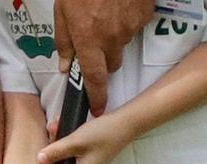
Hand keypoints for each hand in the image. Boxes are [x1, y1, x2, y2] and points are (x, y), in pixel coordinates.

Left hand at [37, 114, 129, 163]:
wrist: (123, 124)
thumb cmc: (104, 134)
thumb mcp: (75, 142)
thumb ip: (56, 151)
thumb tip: (39, 159)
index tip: (42, 159)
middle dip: (51, 152)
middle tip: (51, 134)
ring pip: (62, 159)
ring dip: (57, 143)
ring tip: (55, 126)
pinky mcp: (85, 157)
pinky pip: (69, 152)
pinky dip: (64, 141)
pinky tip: (61, 126)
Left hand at [53, 0, 155, 114]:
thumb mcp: (62, 9)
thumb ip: (63, 39)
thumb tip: (65, 65)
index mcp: (87, 38)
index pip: (94, 78)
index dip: (97, 98)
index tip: (98, 109)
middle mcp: (111, 37)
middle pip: (110, 64)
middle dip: (103, 59)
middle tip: (95, 39)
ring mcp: (130, 27)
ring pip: (122, 44)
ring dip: (114, 36)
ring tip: (106, 12)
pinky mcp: (144, 15)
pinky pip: (135, 26)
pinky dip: (128, 20)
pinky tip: (120, 4)